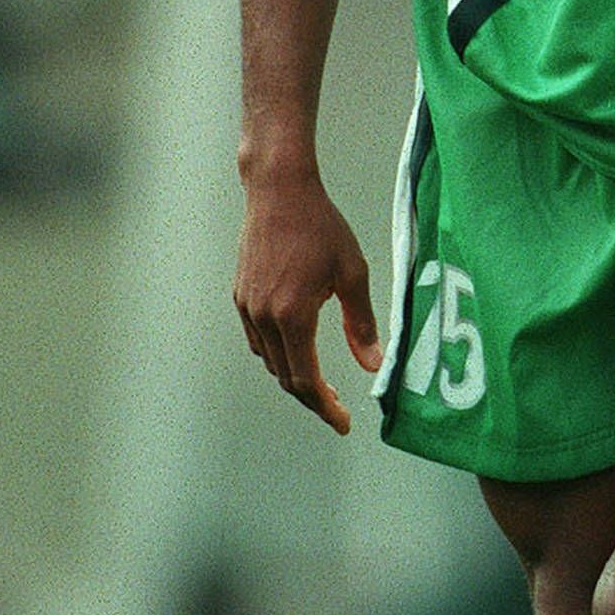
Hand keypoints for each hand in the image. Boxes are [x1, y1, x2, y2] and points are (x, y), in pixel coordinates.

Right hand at [235, 167, 381, 432]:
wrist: (279, 191)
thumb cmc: (319, 226)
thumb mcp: (352, 273)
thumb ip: (361, 323)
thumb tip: (373, 365)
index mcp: (292, 316)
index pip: (306, 380)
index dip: (325, 407)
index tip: (342, 423)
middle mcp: (264, 317)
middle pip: (286, 377)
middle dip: (313, 398)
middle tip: (337, 408)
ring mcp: (247, 307)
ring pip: (270, 361)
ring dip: (294, 377)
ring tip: (321, 383)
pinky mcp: (240, 296)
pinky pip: (258, 340)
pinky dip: (278, 355)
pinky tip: (297, 350)